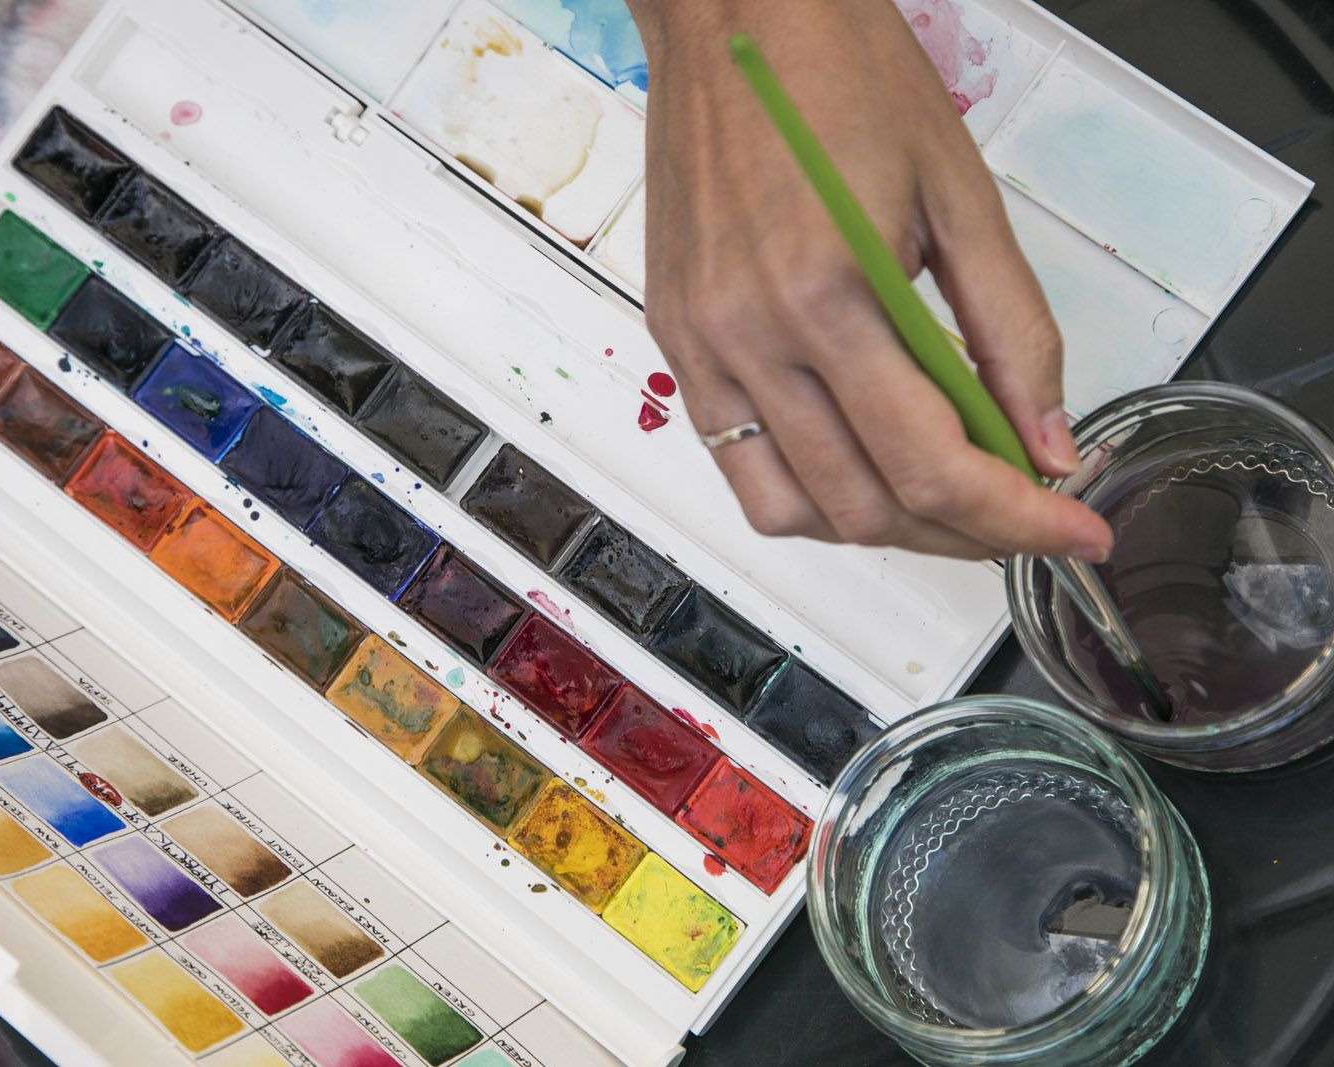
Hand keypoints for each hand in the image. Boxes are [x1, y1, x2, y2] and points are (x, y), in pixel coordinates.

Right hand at [625, 0, 1112, 560]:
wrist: (733, 13)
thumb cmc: (842, 74)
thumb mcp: (961, 194)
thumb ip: (1011, 331)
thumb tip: (1044, 441)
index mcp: (828, 288)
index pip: (930, 462)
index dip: (1015, 521)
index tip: (1072, 534)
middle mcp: (748, 333)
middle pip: (864, 503)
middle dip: (961, 532)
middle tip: (1021, 513)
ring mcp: (701, 346)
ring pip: (792, 509)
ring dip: (881, 526)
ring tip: (942, 499)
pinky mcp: (675, 342)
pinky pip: (736, 465)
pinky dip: (809, 494)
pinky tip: (861, 464)